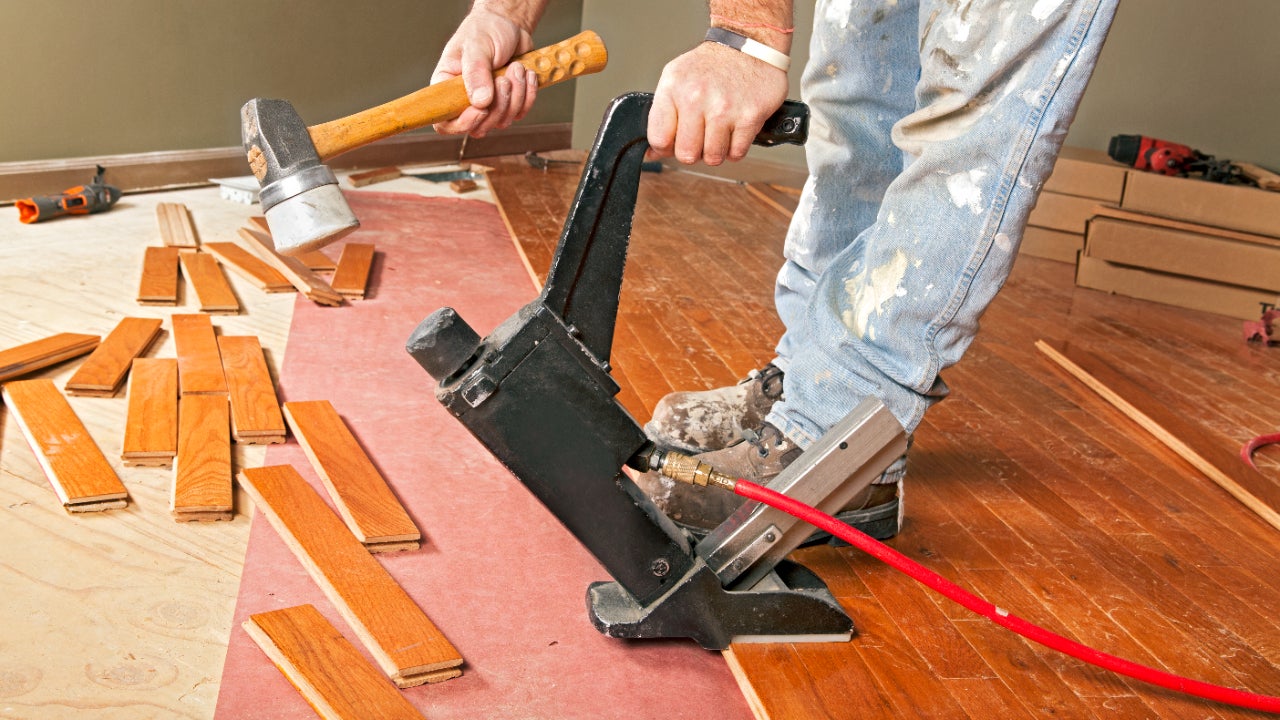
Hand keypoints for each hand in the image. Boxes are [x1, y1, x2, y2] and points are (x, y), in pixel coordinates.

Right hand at [432, 8, 537, 136]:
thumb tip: (480, 103)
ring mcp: (488, 105)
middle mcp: (465, 101)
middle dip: (498, 104)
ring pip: (502, 121)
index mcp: (447, 88)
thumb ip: (476, 73)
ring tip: (516, 67)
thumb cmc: (485, 31)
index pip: (445, 122)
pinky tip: (527, 74)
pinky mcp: (509, 104)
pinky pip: (520, 113)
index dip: (463, 123)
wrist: (509, 25)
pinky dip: (528, 95)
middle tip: (503, 77)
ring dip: (515, 96)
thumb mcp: (476, 47)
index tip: (481, 108)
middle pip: (479, 127)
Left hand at [649, 42, 789, 165]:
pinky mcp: (749, 116)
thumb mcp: (677, 78)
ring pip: (712, 158)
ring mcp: (724, 108)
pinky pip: (737, 153)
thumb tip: (651, 152)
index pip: (659, 138)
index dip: (666, 147)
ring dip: (717, 150)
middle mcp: (696, 96)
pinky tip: (735, 128)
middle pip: (686, 154)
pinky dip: (737, 147)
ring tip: (720, 129)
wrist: (751, 45)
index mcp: (673, 87)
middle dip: (694, 151)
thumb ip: (662, 115)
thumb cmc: (712, 66)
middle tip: (702, 135)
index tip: (676, 140)